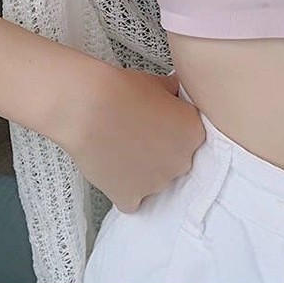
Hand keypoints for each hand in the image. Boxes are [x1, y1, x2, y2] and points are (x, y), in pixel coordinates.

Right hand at [59, 66, 205, 212]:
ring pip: (156, 180)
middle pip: (176, 160)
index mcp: (194, 133)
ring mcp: (157, 183)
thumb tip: (175, 92)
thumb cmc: (124, 91)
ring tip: (123, 147)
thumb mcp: (160, 83)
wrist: (89, 108)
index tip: (160, 122)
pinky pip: (133, 199)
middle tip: (141, 133)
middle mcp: (181, 162)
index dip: (174, 128)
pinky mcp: (130, 196)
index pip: (191, 136)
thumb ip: (175, 93)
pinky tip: (117, 170)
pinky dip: (125, 188)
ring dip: (144, 169)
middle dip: (162, 150)